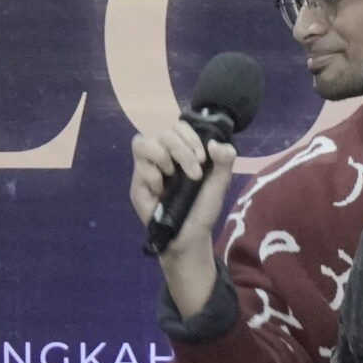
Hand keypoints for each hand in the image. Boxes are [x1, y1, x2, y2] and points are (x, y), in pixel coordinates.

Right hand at [130, 123, 236, 247]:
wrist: (190, 236)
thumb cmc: (203, 208)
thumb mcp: (220, 183)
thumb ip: (225, 160)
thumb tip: (214, 143)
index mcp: (182, 151)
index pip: (179, 126)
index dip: (191, 137)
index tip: (203, 157)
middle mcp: (163, 155)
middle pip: (164, 133)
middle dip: (182, 149)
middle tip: (195, 172)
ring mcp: (147, 168)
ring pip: (142, 142)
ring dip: (162, 156)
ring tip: (173, 175)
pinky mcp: (137, 184)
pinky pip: (139, 167)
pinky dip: (153, 176)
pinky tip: (161, 192)